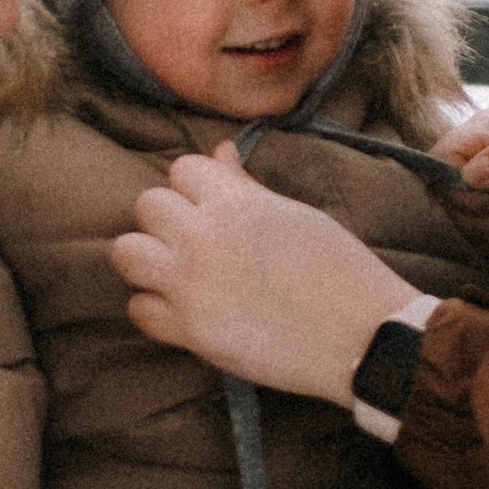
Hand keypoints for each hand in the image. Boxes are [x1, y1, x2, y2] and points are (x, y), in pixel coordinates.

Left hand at [113, 146, 419, 401]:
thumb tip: (220, 153)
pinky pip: (139, 309)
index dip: (196, 186)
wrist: (362, 335)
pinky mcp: (190, 331)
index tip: (213, 206)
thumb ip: (245, 187)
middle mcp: (204, 238)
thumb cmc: (339, 270)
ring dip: (148, 259)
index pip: (182, 169)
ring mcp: (191, 286)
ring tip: (176, 271)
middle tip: (195, 241)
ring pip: (126, 253)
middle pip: (147, 205)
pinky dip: (155, 309)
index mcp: (236, 203)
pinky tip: (183, 310)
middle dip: (167, 220)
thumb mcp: (294, 214)